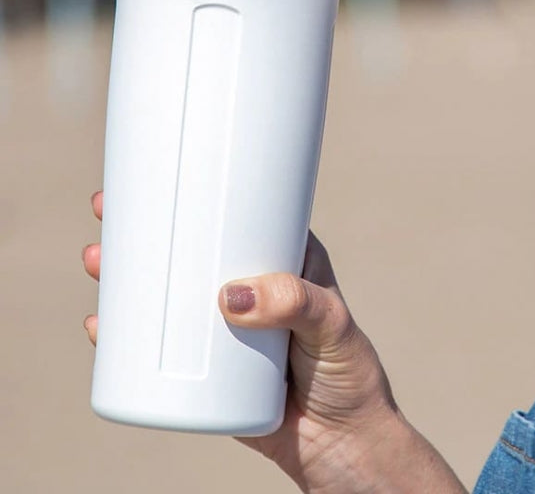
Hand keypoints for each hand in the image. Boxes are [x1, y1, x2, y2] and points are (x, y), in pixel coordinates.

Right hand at [83, 192, 465, 493]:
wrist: (341, 446)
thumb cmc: (349, 374)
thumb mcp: (333, 327)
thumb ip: (295, 304)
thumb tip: (229, 296)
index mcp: (283, 261)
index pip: (239, 215)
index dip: (200, 193)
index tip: (162, 175)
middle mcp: (250, 288)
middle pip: (191, 250)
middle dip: (148, 230)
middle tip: (107, 217)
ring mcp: (224, 329)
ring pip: (168, 294)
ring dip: (128, 276)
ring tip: (98, 262)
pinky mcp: (206, 372)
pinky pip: (159, 348)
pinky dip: (127, 336)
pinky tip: (100, 326)